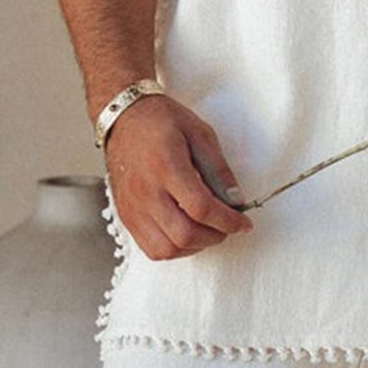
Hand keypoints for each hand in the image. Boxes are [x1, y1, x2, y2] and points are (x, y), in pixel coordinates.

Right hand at [105, 94, 253, 257]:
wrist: (123, 118)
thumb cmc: (161, 121)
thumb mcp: (199, 133)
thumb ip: (219, 169)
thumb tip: (236, 200)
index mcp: (166, 166)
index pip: (201, 208)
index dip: (228, 221)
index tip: (243, 223)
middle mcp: (145, 191)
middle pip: (184, 234)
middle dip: (215, 236)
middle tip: (228, 226)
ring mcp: (132, 207)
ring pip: (166, 249)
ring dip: (195, 246)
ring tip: (208, 230)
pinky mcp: (126, 216)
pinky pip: (150, 248)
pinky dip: (174, 249)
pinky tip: (186, 233)